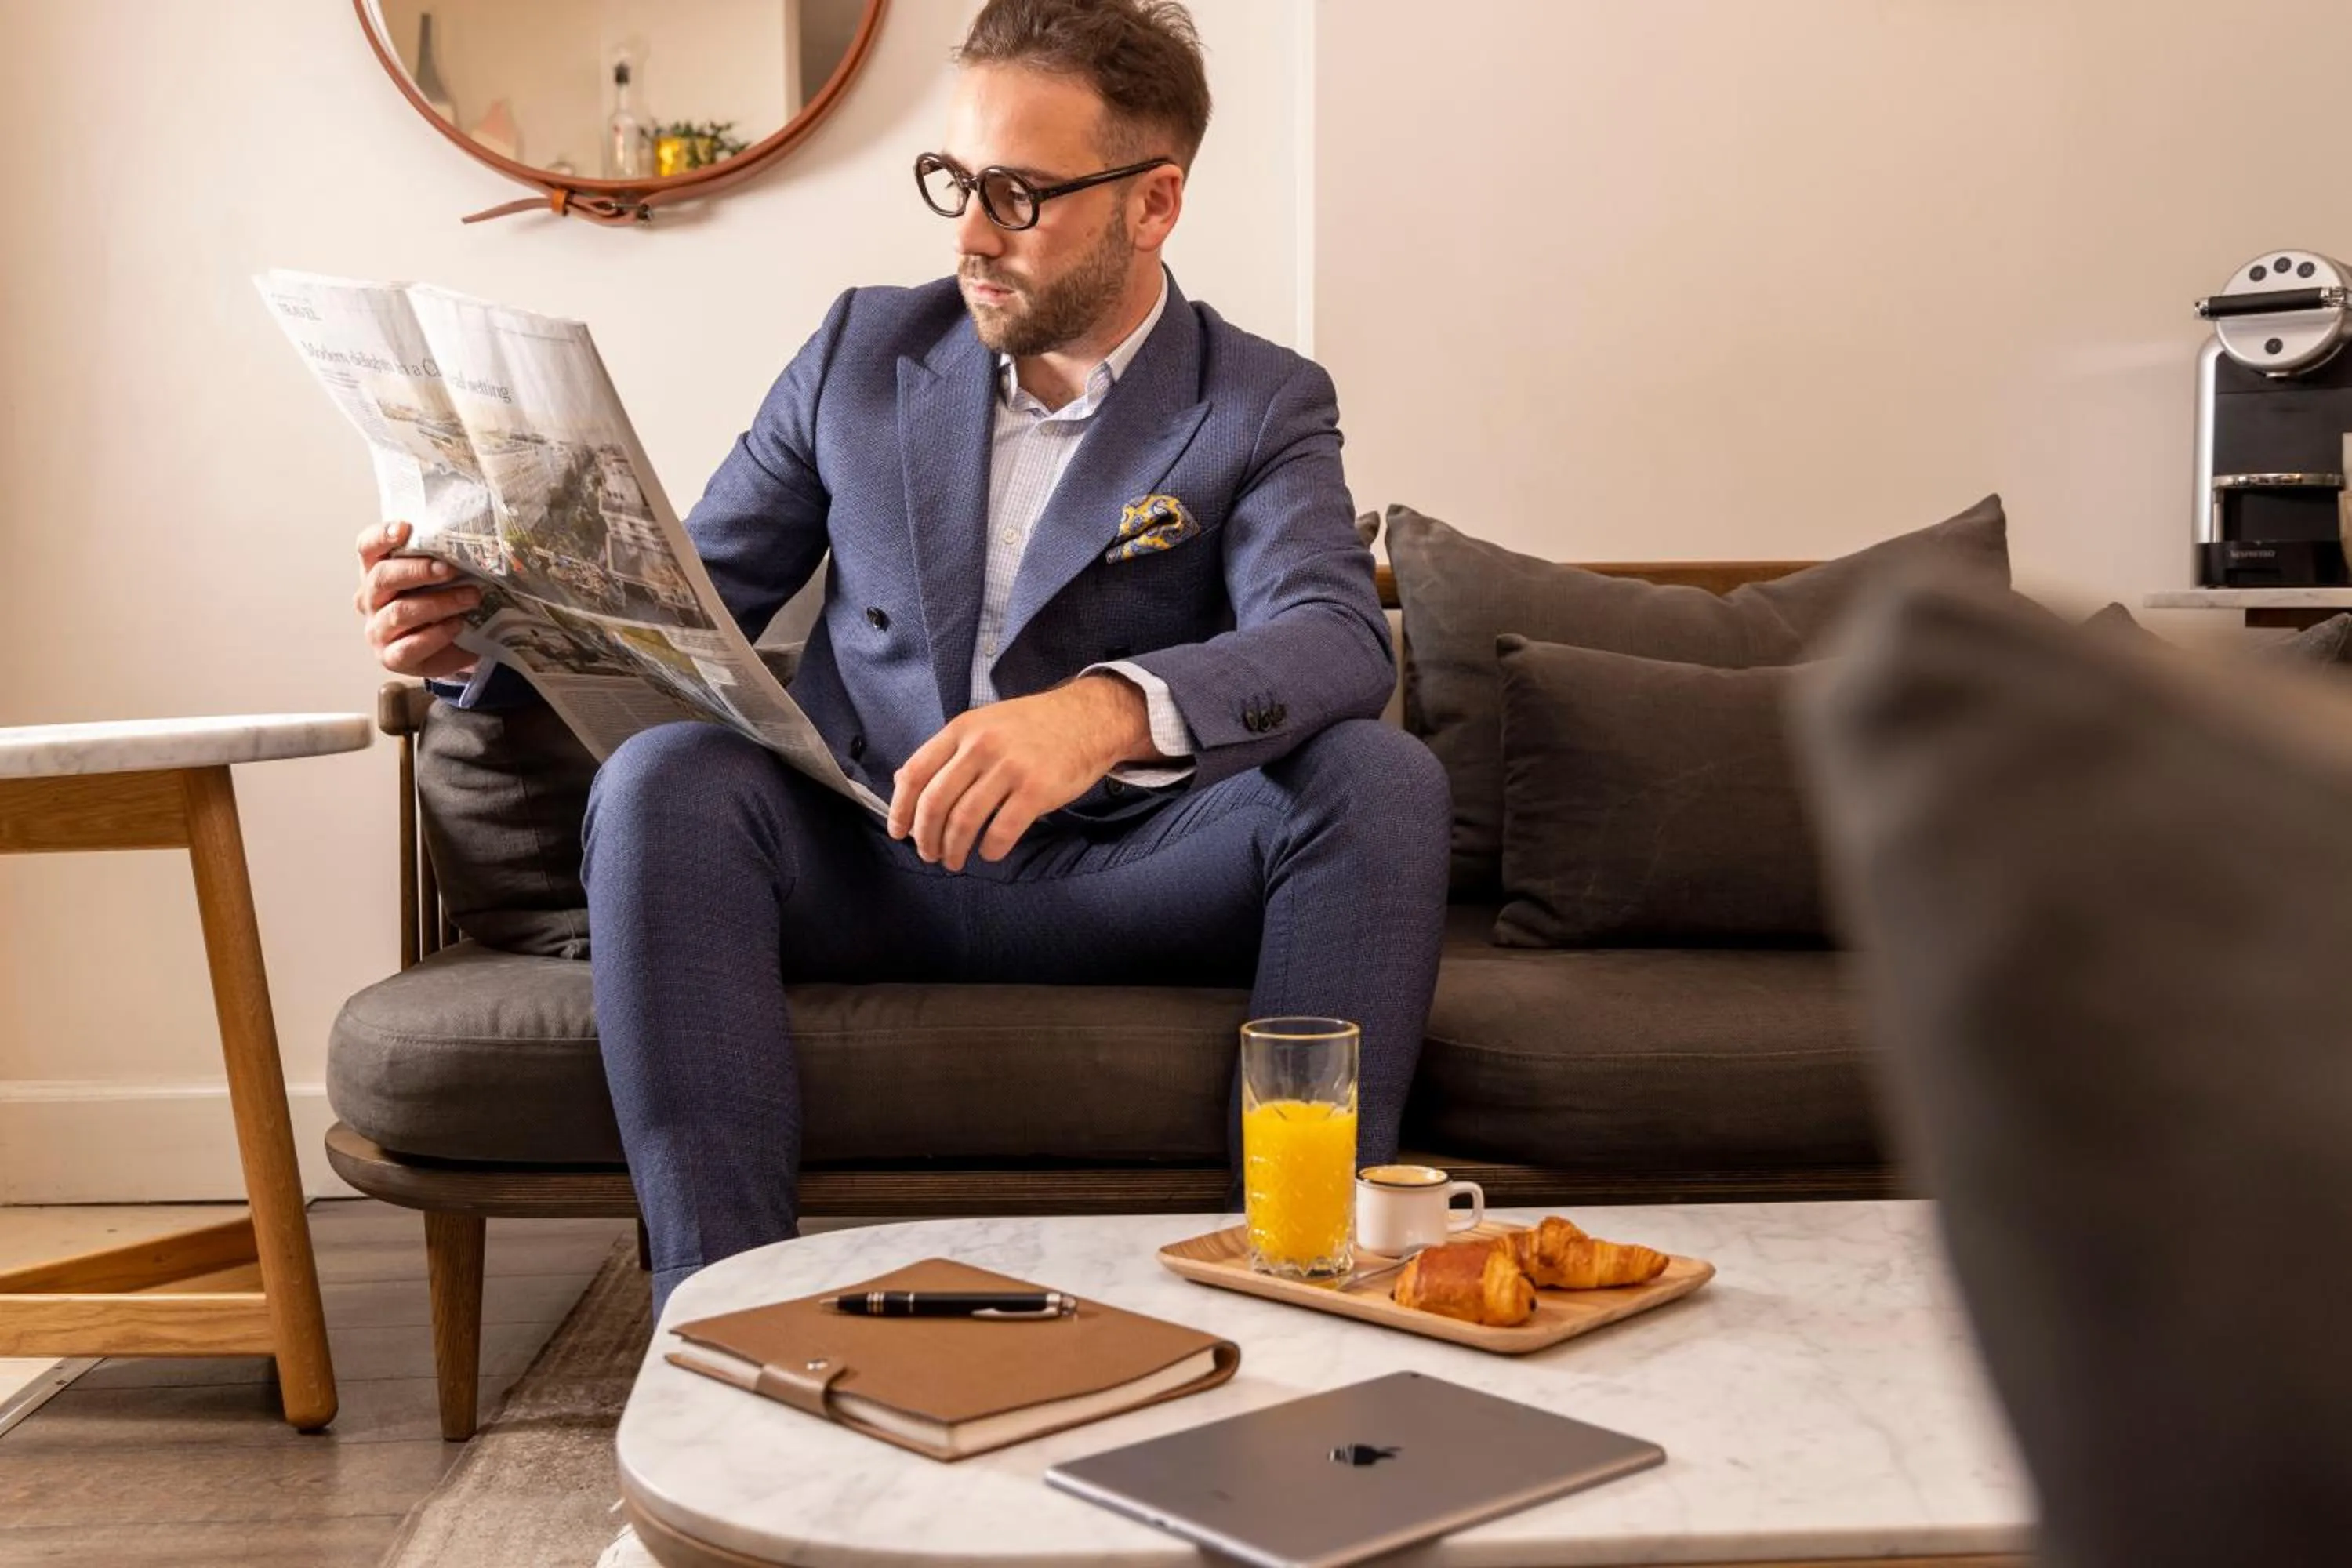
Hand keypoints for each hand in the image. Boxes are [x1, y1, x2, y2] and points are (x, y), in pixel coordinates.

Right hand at [355, 519, 482, 679]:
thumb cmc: (436, 602)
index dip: (381, 536)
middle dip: (418, 570)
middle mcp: (370, 599)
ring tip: (471, 597)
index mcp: (375, 572)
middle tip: (450, 569)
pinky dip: (437, 634)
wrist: (444, 648)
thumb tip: (471, 543)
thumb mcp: (437, 579)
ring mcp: (377, 630)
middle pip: (383, 577)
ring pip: (400, 612)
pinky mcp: (391, 657)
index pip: (367, 548)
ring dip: (439, 603)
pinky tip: (458, 625)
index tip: (404, 528)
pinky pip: (410, 646)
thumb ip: (439, 559)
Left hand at [889, 676, 1154, 871]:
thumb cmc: (1033, 726)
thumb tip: (902, 781)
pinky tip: (990, 852)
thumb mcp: (983, 724)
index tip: (898, 831)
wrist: (1087, 717)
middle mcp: (982, 746)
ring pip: (965, 820)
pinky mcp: (1037, 789)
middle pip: (936, 802)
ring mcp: (1010, 767)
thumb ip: (946, 751)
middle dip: (926, 837)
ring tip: (955, 860)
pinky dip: (990, 849)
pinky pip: (1002, 830)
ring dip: (954, 849)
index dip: (900, 809)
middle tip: (929, 853)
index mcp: (962, 729)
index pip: (915, 773)